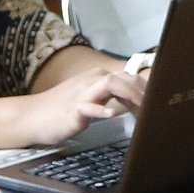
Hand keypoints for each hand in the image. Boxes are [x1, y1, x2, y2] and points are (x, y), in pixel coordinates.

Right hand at [17, 63, 147, 145]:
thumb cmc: (63, 109)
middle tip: (158, 103)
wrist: (32, 116)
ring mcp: (82, 93)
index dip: (146, 86)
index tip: (161, 97)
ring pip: (110, 84)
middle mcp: (92, 80)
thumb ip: (112, 98)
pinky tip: (112, 114)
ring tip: (143, 105)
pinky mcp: (73, 108)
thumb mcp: (92, 100)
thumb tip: (136, 103)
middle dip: (144, 89)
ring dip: (130, 93)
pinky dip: (101, 109)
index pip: (128, 76)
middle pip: (124, 77)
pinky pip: (88, 106)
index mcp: (98, 78)